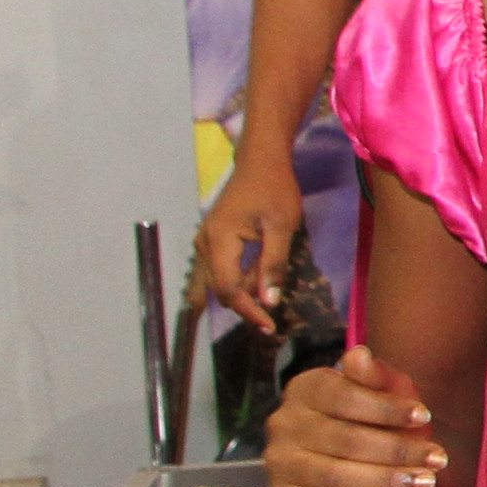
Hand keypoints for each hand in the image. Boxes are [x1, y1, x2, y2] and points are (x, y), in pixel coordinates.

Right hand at [193, 143, 306, 334]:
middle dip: (242, 307)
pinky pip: (216, 270)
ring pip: (214, 282)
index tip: (269, 325)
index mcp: (219, 241)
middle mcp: (204, 244)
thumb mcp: (282, 227)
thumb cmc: (274, 189)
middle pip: (217, 289)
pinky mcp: (211, 240)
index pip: (227, 288)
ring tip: (264, 305)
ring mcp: (205, 242)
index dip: (247, 310)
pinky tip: (253, 286)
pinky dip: (233, 282)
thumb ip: (273, 264)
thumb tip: (268, 301)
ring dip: (237, 296)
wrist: (260, 161)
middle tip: (268, 322)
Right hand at [266, 343, 444, 486]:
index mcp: (304, 389)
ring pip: (334, 476)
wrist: (348, 451)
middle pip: (344, 440)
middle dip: (396, 451)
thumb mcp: (375, 387)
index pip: (344, 397)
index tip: (425, 417)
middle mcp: (285, 425)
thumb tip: (360, 355)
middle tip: (437, 460)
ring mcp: (281, 464)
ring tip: (424, 483)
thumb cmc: (366, 413)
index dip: (386, 408)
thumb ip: (371, 375)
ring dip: (383, 481)